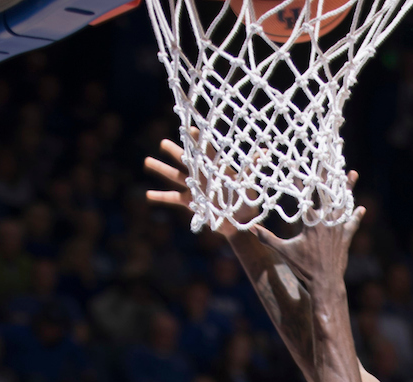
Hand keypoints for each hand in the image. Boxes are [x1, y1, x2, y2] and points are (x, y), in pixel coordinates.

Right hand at [144, 133, 260, 235]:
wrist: (240, 222)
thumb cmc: (246, 200)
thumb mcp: (247, 183)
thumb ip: (251, 167)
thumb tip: (265, 151)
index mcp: (215, 168)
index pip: (205, 150)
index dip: (197, 140)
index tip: (188, 129)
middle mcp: (203, 175)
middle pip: (186, 161)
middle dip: (175, 152)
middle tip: (163, 143)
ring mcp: (195, 188)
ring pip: (175, 175)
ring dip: (161, 169)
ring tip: (147, 161)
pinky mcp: (191, 203)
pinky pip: (173, 198)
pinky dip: (161, 197)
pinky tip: (148, 195)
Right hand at [252, 172, 362, 296]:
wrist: (326, 283)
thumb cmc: (304, 268)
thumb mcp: (284, 252)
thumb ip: (268, 238)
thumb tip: (251, 229)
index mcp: (311, 223)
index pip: (305, 196)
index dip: (300, 180)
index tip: (297, 164)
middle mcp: (326, 223)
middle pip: (328, 194)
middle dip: (328, 175)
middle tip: (331, 159)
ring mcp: (337, 230)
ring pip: (343, 205)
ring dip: (348, 189)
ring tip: (353, 173)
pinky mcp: (345, 239)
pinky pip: (352, 224)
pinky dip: (356, 217)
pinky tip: (361, 208)